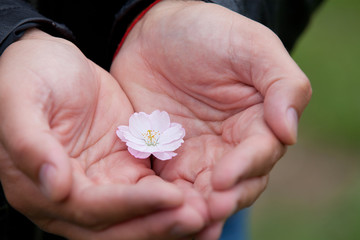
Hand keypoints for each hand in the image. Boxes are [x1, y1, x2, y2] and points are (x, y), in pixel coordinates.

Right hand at [0, 29, 202, 239]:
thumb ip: (30, 144)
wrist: (53, 61)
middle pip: (119, 224)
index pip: (90, 207)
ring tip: (212, 214)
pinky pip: (153, 190)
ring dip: (173, 217)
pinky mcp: (125, 168)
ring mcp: (102, 183)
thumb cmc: (28, 74)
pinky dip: (177, 198)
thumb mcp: (20, 99)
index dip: (130, 205)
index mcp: (39, 187)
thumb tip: (55, 187)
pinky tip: (204, 196)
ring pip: (140, 214)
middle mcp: (72, 196)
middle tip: (200, 217)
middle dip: (160, 223)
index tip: (171, 197)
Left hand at [111, 1, 310, 238]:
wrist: (155, 31)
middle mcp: (229, 144)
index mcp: (255, 122)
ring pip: (201, 191)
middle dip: (223, 199)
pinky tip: (159, 212)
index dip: (245, 168)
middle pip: (234, 183)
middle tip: (210, 212)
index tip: (225, 178)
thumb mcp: (252, 47)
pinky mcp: (164, 156)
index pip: (259, 154)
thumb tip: (289, 133)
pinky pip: (166, 183)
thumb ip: (282, 84)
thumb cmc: (209, 33)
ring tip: (187, 223)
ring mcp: (195, 153)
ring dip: (195, 209)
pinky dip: (165, 200)